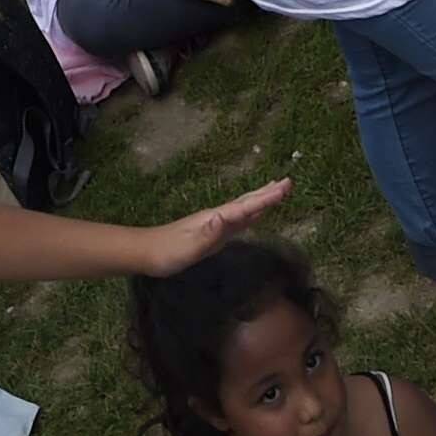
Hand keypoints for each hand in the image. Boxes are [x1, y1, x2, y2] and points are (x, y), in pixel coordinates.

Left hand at [133, 180, 293, 275]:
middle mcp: (217, 217)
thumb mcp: (191, 245)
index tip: (286, 187)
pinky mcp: (212, 233)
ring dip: (260, 200)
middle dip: (267, 193)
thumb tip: (227, 215)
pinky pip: (237, 220)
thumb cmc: (168, 251)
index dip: (266, 198)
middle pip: (246, 202)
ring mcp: (214, 224)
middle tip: (288, 182)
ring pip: (243, 208)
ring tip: (276, 191)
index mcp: (216, 218)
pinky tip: (252, 216)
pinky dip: (250, 214)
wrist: (146, 253)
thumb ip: (210, 232)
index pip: (246, 207)